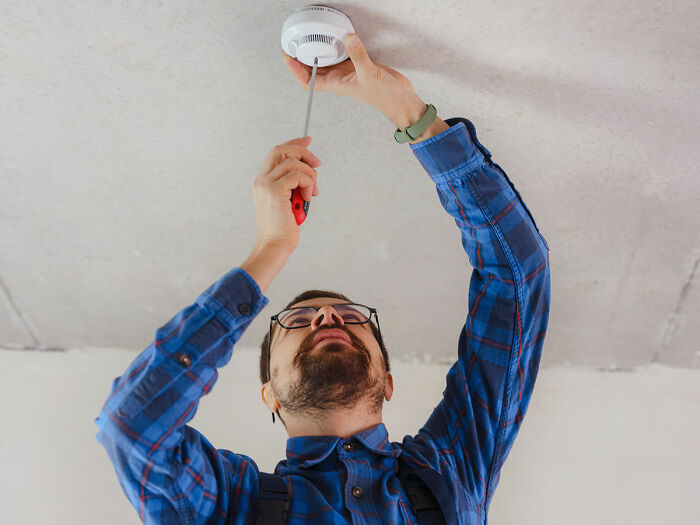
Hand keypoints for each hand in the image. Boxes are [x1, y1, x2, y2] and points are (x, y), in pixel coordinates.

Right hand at [251, 136, 321, 253]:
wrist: (274, 246)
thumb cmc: (283, 230)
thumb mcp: (288, 202)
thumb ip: (292, 186)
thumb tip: (308, 172)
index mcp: (263, 182)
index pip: (277, 152)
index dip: (294, 143)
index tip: (308, 140)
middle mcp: (261, 180)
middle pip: (282, 150)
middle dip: (303, 152)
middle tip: (317, 164)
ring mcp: (266, 184)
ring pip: (294, 162)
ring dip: (310, 176)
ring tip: (311, 193)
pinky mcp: (275, 190)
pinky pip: (298, 175)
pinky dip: (308, 184)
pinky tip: (307, 198)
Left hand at [281, 33, 416, 120]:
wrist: (399, 99)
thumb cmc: (384, 96)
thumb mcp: (369, 74)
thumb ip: (358, 55)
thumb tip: (348, 38)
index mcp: (336, 84)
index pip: (307, 80)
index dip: (295, 70)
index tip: (287, 55)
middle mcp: (338, 78)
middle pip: (312, 69)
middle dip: (300, 57)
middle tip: (292, 43)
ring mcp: (347, 72)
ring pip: (325, 61)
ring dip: (315, 51)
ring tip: (306, 38)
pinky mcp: (357, 65)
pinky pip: (341, 54)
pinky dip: (335, 46)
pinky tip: (334, 37)